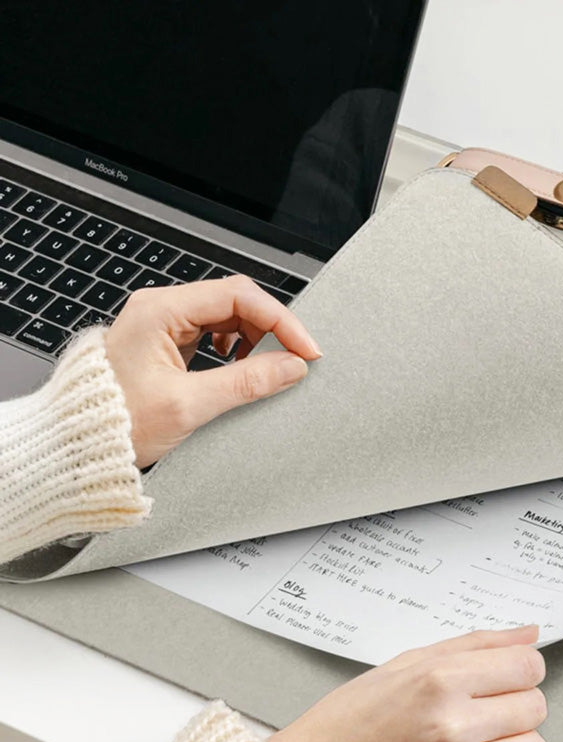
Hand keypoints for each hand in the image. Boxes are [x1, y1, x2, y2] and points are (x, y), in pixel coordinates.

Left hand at [102, 276, 321, 467]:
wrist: (77, 444)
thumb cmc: (112, 423)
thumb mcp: (189, 405)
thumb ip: (245, 382)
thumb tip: (290, 367)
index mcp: (159, 311)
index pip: (238, 296)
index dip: (280, 320)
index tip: (305, 349)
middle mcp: (160, 308)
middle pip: (235, 301)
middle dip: (271, 329)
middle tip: (296, 360)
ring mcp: (162, 324)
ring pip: (227, 316)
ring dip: (255, 339)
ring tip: (266, 369)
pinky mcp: (165, 342)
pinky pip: (213, 333)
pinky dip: (237, 349)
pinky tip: (240, 370)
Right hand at [267, 626, 547, 741]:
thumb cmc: (352, 718)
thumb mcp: (407, 662)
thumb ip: (475, 645)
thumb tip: (531, 634)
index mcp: (441, 679)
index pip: (528, 667)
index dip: (521, 670)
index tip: (505, 678)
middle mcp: (453, 724)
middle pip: (535, 708)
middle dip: (516, 705)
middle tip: (482, 711)